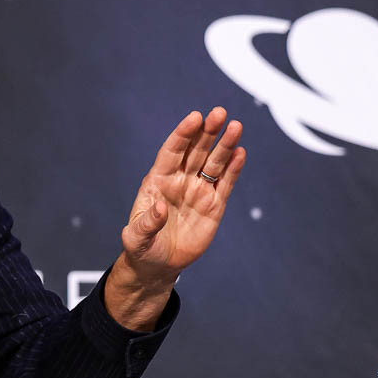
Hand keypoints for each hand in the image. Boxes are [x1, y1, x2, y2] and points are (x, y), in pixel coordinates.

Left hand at [120, 107, 246, 286]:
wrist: (158, 264)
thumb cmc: (142, 247)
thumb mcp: (136, 237)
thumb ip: (147, 223)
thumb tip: (158, 208)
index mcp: (158, 181)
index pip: (171, 152)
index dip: (183, 134)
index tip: (195, 117)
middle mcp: (180, 181)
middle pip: (196, 151)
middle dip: (207, 132)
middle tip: (219, 113)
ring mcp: (198, 191)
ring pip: (214, 163)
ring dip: (225, 145)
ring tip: (236, 127)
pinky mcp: (214, 206)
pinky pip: (225, 184)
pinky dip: (233, 169)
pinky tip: (240, 153)